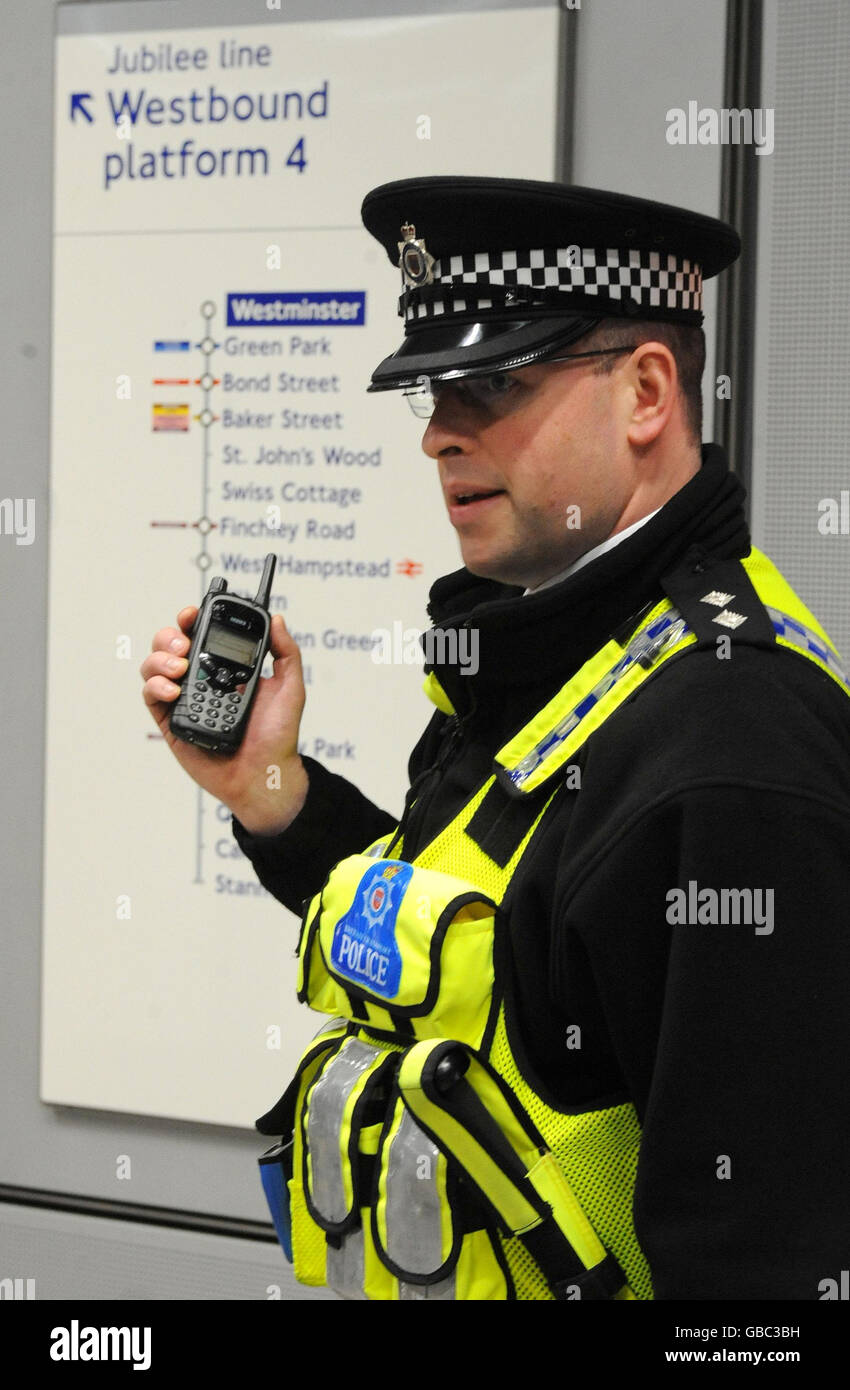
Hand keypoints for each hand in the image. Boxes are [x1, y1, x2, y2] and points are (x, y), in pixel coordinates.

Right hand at [140, 607, 308, 833]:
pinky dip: (155, 685)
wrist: (265, 774)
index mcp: (225, 668)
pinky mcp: (171, 721)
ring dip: (160, 659)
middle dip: (170, 636)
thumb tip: (276, 619)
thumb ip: (286, 652)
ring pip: (155, 666)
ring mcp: (183, 699)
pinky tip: (173, 689)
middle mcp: (201, 680)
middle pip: (171, 646)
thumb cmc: (278, 736)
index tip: (193, 612)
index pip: (202, 635)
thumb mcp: (290, 688)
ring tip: (179, 667)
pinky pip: (151, 696)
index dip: (192, 619)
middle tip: (184, 645)